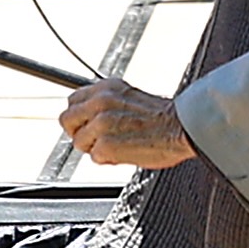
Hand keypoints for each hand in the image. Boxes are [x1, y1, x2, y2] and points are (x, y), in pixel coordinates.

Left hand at [59, 80, 195, 170]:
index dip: (80, 116)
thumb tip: (89, 117)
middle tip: (96, 139)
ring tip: (117, 145)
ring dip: (94, 148)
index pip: (72, 100)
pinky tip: (124, 153)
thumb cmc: (162, 118)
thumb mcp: (128, 97)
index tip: (88, 124)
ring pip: (78, 142)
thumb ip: (106, 104)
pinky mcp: (106, 145)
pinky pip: (94, 157)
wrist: (182, 128)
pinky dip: (107, 159)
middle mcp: (101, 102)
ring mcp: (101, 124)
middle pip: (67, 120)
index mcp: (106, 88)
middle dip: (79, 132)